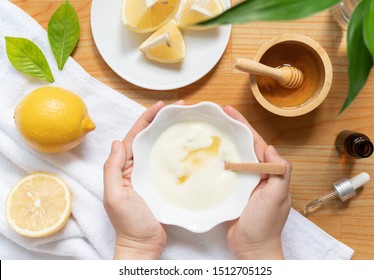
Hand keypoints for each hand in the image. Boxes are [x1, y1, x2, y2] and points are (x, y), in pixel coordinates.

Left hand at [103, 101, 171, 258]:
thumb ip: (112, 170)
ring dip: (170, 133)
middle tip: (180, 108)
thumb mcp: (114, 196)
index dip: (146, 119)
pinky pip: (168, 162)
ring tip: (185, 120)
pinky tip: (187, 145)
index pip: (134, 136)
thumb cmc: (128, 223)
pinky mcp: (162, 183)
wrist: (144, 244)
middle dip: (161, 121)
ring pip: (159, 147)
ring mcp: (149, 174)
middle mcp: (136, 167)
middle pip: (148, 137)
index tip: (161, 106)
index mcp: (123, 167)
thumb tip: (117, 142)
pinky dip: (176, 151)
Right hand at [223, 105, 291, 259]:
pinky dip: (217, 160)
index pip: (256, 142)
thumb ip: (279, 171)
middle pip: (243, 145)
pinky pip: (225, 171)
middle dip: (232, 129)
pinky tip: (206, 154)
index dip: (243, 126)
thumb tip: (270, 147)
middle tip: (216, 115)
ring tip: (210, 129)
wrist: (252, 247)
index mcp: (269, 171)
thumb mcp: (278, 196)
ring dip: (224, 141)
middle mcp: (257, 173)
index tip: (230, 112)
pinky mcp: (232, 191)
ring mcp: (244, 182)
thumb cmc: (266, 224)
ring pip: (233, 156)